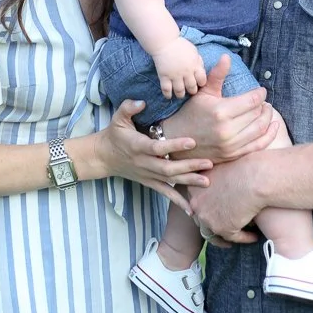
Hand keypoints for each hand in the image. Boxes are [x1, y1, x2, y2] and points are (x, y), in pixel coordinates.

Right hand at [94, 100, 212, 213]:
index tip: (192, 142)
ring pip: (170, 181)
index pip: (158, 148)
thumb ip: (129, 107)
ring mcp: (147, 174)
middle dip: (189, 166)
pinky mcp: (149, 182)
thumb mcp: (118, 118)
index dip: (174, 145)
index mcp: (138, 146)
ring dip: (189, 181)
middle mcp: (144, 162)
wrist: (103, 157)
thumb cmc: (114, 134)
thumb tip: (142, 102)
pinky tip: (192, 210)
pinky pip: (164, 193)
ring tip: (207, 181)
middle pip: (168, 168)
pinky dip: (178, 201)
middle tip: (209, 163)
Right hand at [152, 36, 206, 98]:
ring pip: (180, 91)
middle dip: (192, 90)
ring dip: (181, 94)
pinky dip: (168, 94)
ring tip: (180, 94)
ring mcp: (175, 75)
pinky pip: (166, 89)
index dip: (201, 83)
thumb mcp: (193, 51)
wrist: (165, 42)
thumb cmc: (180, 45)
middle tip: (190, 91)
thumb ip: (198, 61)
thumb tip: (201, 69)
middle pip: (191, 87)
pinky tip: (169, 95)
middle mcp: (186, 71)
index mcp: (195, 65)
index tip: (198, 83)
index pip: (202, 79)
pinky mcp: (164, 76)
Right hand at [163, 55, 277, 161]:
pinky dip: (270, 136)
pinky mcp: (232, 155)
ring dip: (268, 118)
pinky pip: (258, 146)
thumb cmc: (191, 112)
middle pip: (257, 114)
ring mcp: (230, 145)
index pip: (251, 101)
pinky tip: (274, 127)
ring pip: (260, 129)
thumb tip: (227, 57)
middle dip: (264, 106)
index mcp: (221, 111)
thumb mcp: (203, 92)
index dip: (260, 94)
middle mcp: (227, 130)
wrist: (178, 139)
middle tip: (264, 101)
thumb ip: (217, 75)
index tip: (261, 91)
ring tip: (267, 111)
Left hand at [190, 156, 262, 243]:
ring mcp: (208, 217)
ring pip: (214, 233)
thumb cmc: (244, 165)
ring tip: (241, 235)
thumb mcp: (223, 168)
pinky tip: (254, 236)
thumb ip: (216, 178)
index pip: (198, 201)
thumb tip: (220, 187)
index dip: (209, 206)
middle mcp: (196, 203)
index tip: (220, 209)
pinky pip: (233, 237)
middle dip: (214, 223)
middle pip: (203, 218)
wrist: (255, 176)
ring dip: (227, 235)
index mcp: (194, 186)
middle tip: (227, 226)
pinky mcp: (223, 228)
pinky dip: (244, 237)